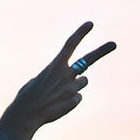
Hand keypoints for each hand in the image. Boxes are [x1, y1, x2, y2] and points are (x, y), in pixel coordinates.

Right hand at [0, 22, 115, 139]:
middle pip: (88, 60)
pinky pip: (77, 97)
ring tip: (58, 95)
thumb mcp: (37, 80)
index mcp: (54, 65)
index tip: (90, 24)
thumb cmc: (27, 97)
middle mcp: (66, 74)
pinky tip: (57, 105)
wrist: (26, 115)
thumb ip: (53, 76)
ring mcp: (72, 87)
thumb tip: (64, 80)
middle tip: (113, 44)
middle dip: (102, 51)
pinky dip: (69, 101)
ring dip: (74, 86)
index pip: (70, 45)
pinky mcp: (75, 100)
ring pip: (82, 82)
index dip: (80, 33)